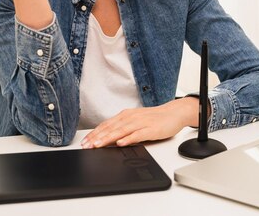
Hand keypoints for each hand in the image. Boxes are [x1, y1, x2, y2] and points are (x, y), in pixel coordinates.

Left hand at [80, 97, 198, 147]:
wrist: (174, 113)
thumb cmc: (155, 118)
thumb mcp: (136, 120)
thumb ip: (123, 127)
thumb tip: (107, 137)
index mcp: (126, 115)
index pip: (106, 124)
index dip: (94, 133)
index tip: (84, 142)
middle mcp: (131, 117)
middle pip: (111, 128)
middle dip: (97, 137)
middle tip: (86, 146)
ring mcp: (141, 122)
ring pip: (121, 130)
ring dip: (108, 138)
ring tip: (98, 145)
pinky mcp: (151, 129)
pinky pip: (138, 134)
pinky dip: (128, 139)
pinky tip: (121, 143)